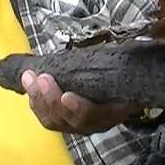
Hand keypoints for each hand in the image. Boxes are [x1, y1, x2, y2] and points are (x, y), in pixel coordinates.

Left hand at [21, 70, 140, 134]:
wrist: (126, 86)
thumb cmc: (124, 71)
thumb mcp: (127, 64)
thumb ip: (128, 58)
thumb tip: (135, 40)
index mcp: (116, 109)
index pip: (96, 116)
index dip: (79, 109)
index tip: (67, 96)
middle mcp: (98, 122)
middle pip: (71, 120)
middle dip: (52, 99)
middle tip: (41, 78)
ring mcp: (80, 124)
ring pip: (55, 121)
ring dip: (39, 100)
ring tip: (29, 77)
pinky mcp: (65, 122)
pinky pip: (48, 119)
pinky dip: (36, 104)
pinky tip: (30, 87)